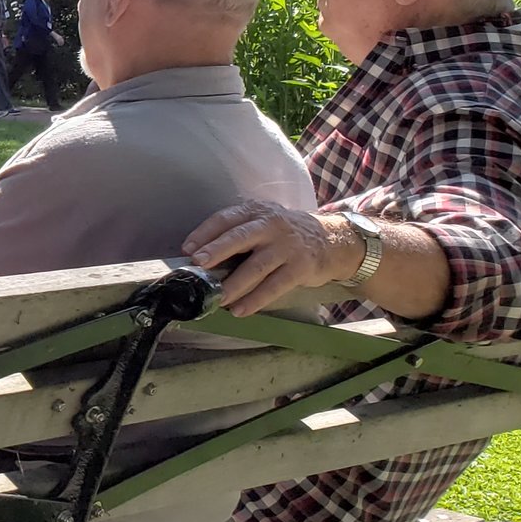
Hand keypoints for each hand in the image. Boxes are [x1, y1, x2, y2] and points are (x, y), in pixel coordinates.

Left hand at [182, 200, 352, 315]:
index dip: (205, 233)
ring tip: (217, 298)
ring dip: (234, 284)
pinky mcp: (300, 267)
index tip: (187, 249)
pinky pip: (274, 286)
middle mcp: (271, 225)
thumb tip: (200, 256)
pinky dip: (256, 299)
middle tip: (198, 264)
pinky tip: (240, 309)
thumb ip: (238, 233)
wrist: (333, 240)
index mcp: (256, 212)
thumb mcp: (263, 222)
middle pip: (240, 237)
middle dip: (217, 250)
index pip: (226, 219)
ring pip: (256, 266)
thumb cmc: (285, 234)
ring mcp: (287, 247)